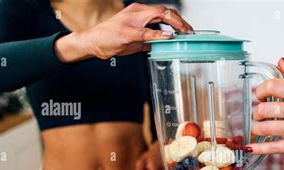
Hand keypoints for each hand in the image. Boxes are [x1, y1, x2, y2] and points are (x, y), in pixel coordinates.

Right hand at [55, 3, 192, 61]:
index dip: (178, 20)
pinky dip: (159, 34)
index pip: (163, 12)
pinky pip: (146, 32)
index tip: (187, 29)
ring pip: (158, 16)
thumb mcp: (135, 40)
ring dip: (175, 24)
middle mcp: (137, 12)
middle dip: (180, 21)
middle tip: (190, 31)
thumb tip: (160, 45)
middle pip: (164, 11)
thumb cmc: (111, 39)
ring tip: (184, 32)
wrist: (93, 42)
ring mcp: (132, 20)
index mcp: (139, 12)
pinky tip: (168, 36)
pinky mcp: (128, 32)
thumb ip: (149, 41)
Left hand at [247, 58, 283, 154]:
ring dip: (257, 127)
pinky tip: (251, 147)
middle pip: (265, 109)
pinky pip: (273, 147)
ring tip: (259, 126)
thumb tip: (280, 62)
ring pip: (265, 128)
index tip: (260, 95)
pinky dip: (259, 148)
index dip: (260, 90)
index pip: (272, 86)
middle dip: (257, 112)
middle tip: (259, 113)